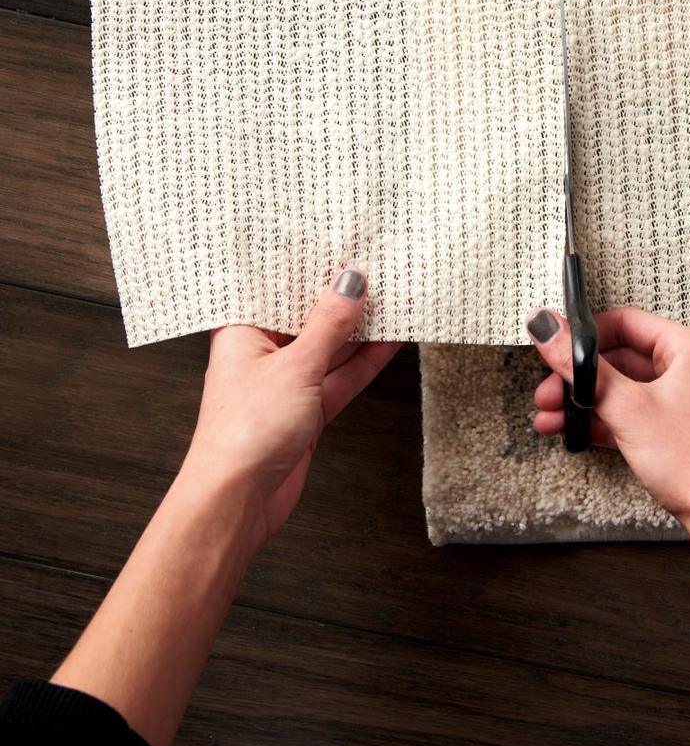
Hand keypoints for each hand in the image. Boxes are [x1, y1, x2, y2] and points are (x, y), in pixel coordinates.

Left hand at [181, 267, 399, 549]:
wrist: (238, 500)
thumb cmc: (243, 434)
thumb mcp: (295, 367)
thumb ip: (328, 325)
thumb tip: (350, 285)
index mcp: (242, 331)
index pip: (279, 287)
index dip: (311, 266)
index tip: (342, 245)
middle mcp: (262, 352)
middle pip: (309, 315)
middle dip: (343, 297)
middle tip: (378, 268)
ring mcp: (287, 381)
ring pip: (331, 347)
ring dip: (361, 329)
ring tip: (395, 299)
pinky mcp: (307, 408)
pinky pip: (340, 376)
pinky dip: (364, 362)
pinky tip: (390, 341)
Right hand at [525, 306, 689, 531]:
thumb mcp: (625, 407)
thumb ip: (580, 366)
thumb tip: (548, 328)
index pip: (627, 322)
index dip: (586, 336)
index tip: (559, 347)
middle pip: (623, 359)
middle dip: (580, 379)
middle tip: (551, 392)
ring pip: (629, 389)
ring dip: (588, 403)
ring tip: (556, 418)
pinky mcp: (687, 428)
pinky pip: (640, 412)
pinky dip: (610, 420)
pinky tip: (582, 431)